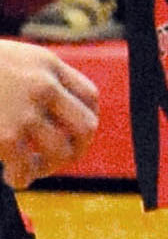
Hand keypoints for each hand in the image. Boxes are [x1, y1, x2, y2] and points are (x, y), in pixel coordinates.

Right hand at [0, 38, 99, 187]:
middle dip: (77, 149)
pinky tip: (12, 177)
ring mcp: (25, 111)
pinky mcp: (6, 137)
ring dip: (49, 167)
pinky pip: (26, 169)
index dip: (85, 120)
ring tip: (31, 168)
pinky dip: (22, 179)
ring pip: (61, 152)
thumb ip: (33, 77)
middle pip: (86, 126)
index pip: (89, 96)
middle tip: (57, 158)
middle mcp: (43, 86)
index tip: (71, 134)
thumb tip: (50, 107)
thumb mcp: (11, 59)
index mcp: (47, 64)